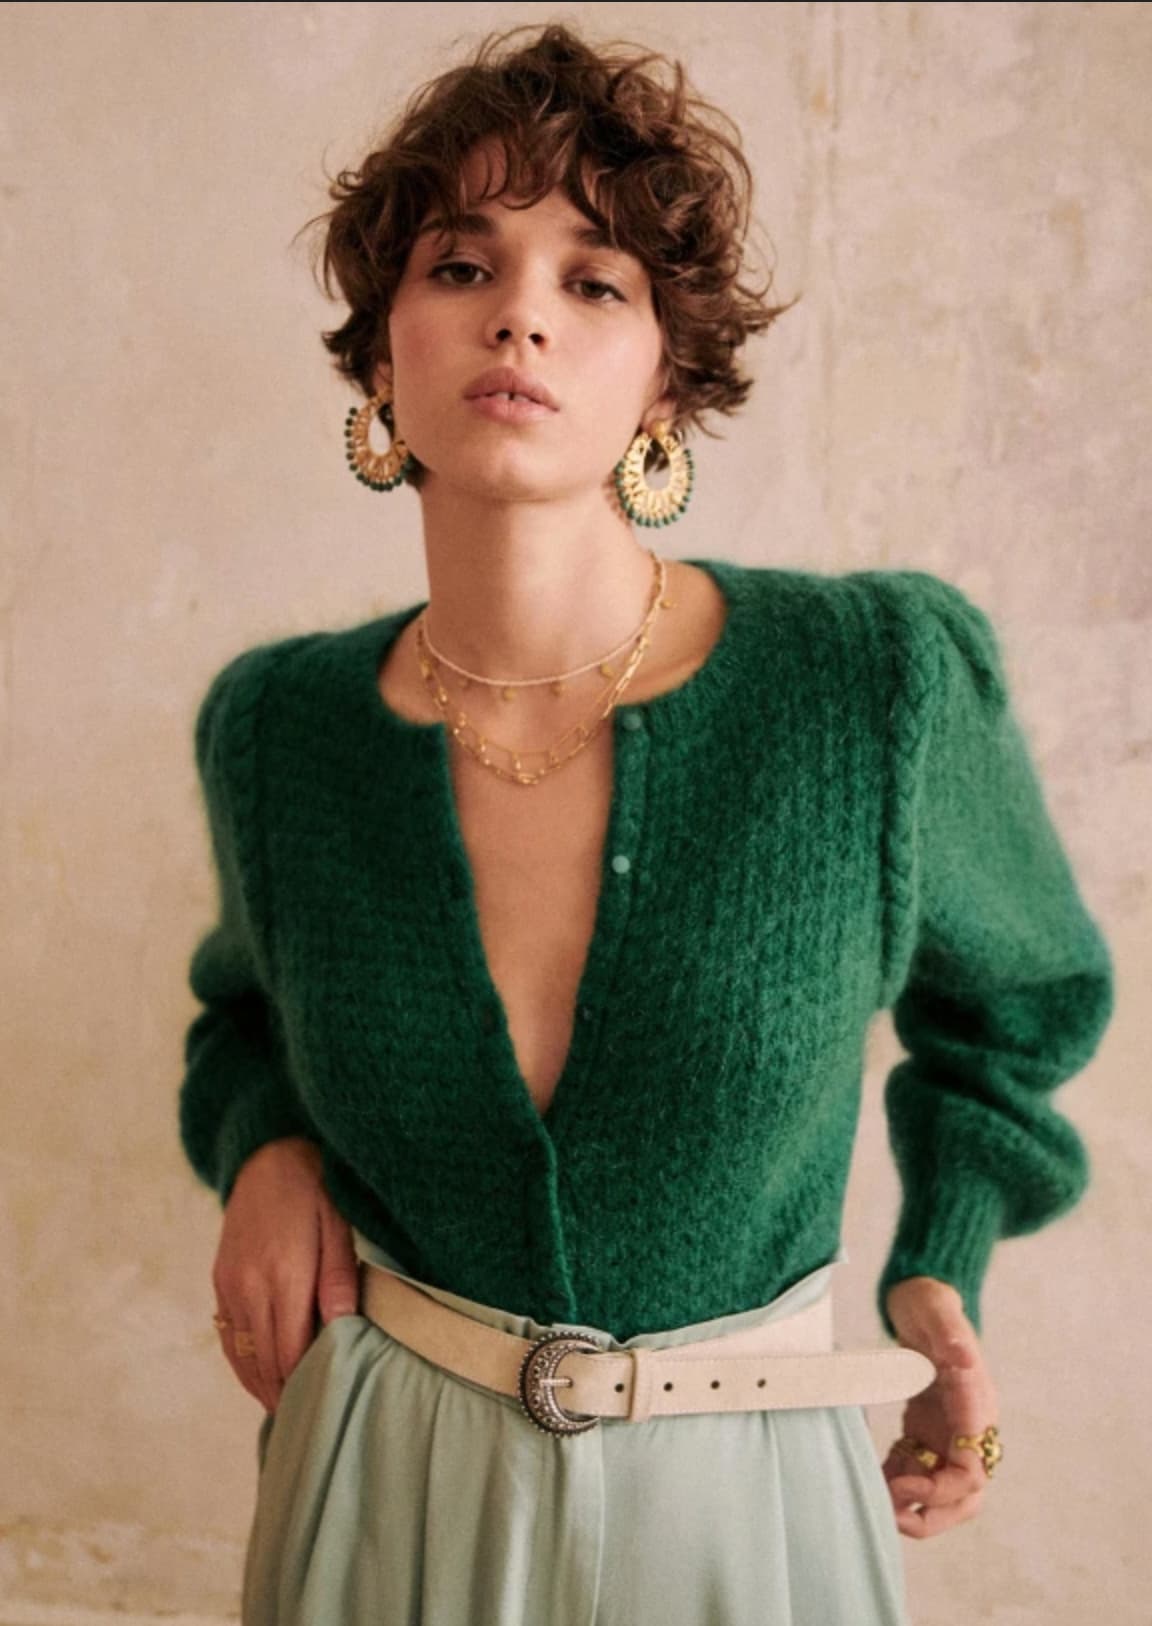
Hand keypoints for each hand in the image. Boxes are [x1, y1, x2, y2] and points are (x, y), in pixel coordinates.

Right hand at [211, 1136, 360, 1413]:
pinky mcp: (220, 1281)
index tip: (323, 1401)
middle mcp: (249, 1285)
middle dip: (285, 1390)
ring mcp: (229, 1285)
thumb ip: (339, 1279)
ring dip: (261, 1384)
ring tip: (285, 1407)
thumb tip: (343, 1329)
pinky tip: (259, 1379)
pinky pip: (229, 1336)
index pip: (291, 1349)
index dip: (305, 1381)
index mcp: (284, 1274)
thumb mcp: (339, 1228)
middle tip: (308, 1416)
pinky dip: (242, 1363)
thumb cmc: (316, 1191)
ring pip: (242, 1354)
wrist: (268, 1157)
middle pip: (265, 1358)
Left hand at [880, 1277, 998, 1539]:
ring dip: (916, 1506)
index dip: (941, 1487)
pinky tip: (873, 1476)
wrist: (921, 1295)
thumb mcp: (937, 1310)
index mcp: (977, 1404)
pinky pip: (917, 1471)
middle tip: (892, 1512)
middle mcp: (968, 1426)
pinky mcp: (926, 1430)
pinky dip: (897, 1482)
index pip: (972, 1468)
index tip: (904, 1481)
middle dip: (934, 1513)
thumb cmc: (930, 1302)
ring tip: (878, 1500)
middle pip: (965, 1494)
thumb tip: (964, 1359)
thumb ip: (951, 1334)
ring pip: (944, 1491)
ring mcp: (947, 1431)